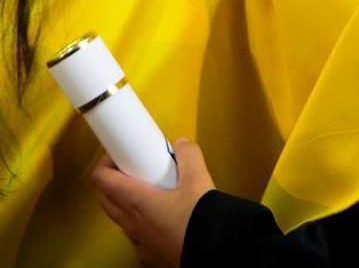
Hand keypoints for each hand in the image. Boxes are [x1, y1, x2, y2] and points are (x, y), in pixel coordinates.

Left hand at [92, 138, 215, 267]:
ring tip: (152, 194)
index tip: (122, 154)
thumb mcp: (197, 177)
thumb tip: (181, 144)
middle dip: (114, 181)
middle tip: (135, 170)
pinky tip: (163, 219)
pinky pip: (138, 238)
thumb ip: (188, 155)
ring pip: (122, 220)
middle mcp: (131, 224)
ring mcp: (139, 244)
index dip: (106, 162)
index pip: (102, 179)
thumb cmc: (198, 214)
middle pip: (107, 199)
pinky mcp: (150, 258)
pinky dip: (143, 225)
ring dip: (128, 205)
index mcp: (136, 201)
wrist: (214, 252)